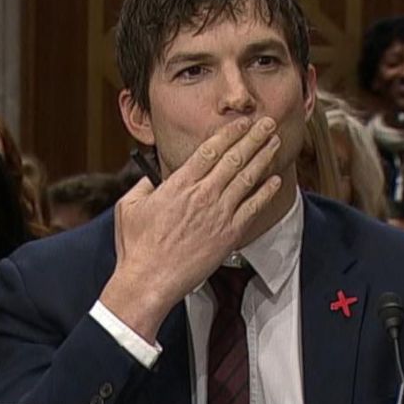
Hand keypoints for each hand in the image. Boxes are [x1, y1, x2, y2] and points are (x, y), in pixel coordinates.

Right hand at [100, 116, 282, 341]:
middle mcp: (202, 194)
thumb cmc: (136, 247)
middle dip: (253, 137)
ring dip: (262, 157)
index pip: (210, 150)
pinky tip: (274, 181)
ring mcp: (218, 214)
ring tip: (274, 142)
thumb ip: (142, 187)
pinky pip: (253, 208)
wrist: (149, 280)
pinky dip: (265, 192)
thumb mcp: (128, 208)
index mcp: (179, 184)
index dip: (230, 133)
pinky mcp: (229, 235)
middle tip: (267, 123)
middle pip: (234, 158)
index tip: (241, 123)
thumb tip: (151, 179)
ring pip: (247, 178)